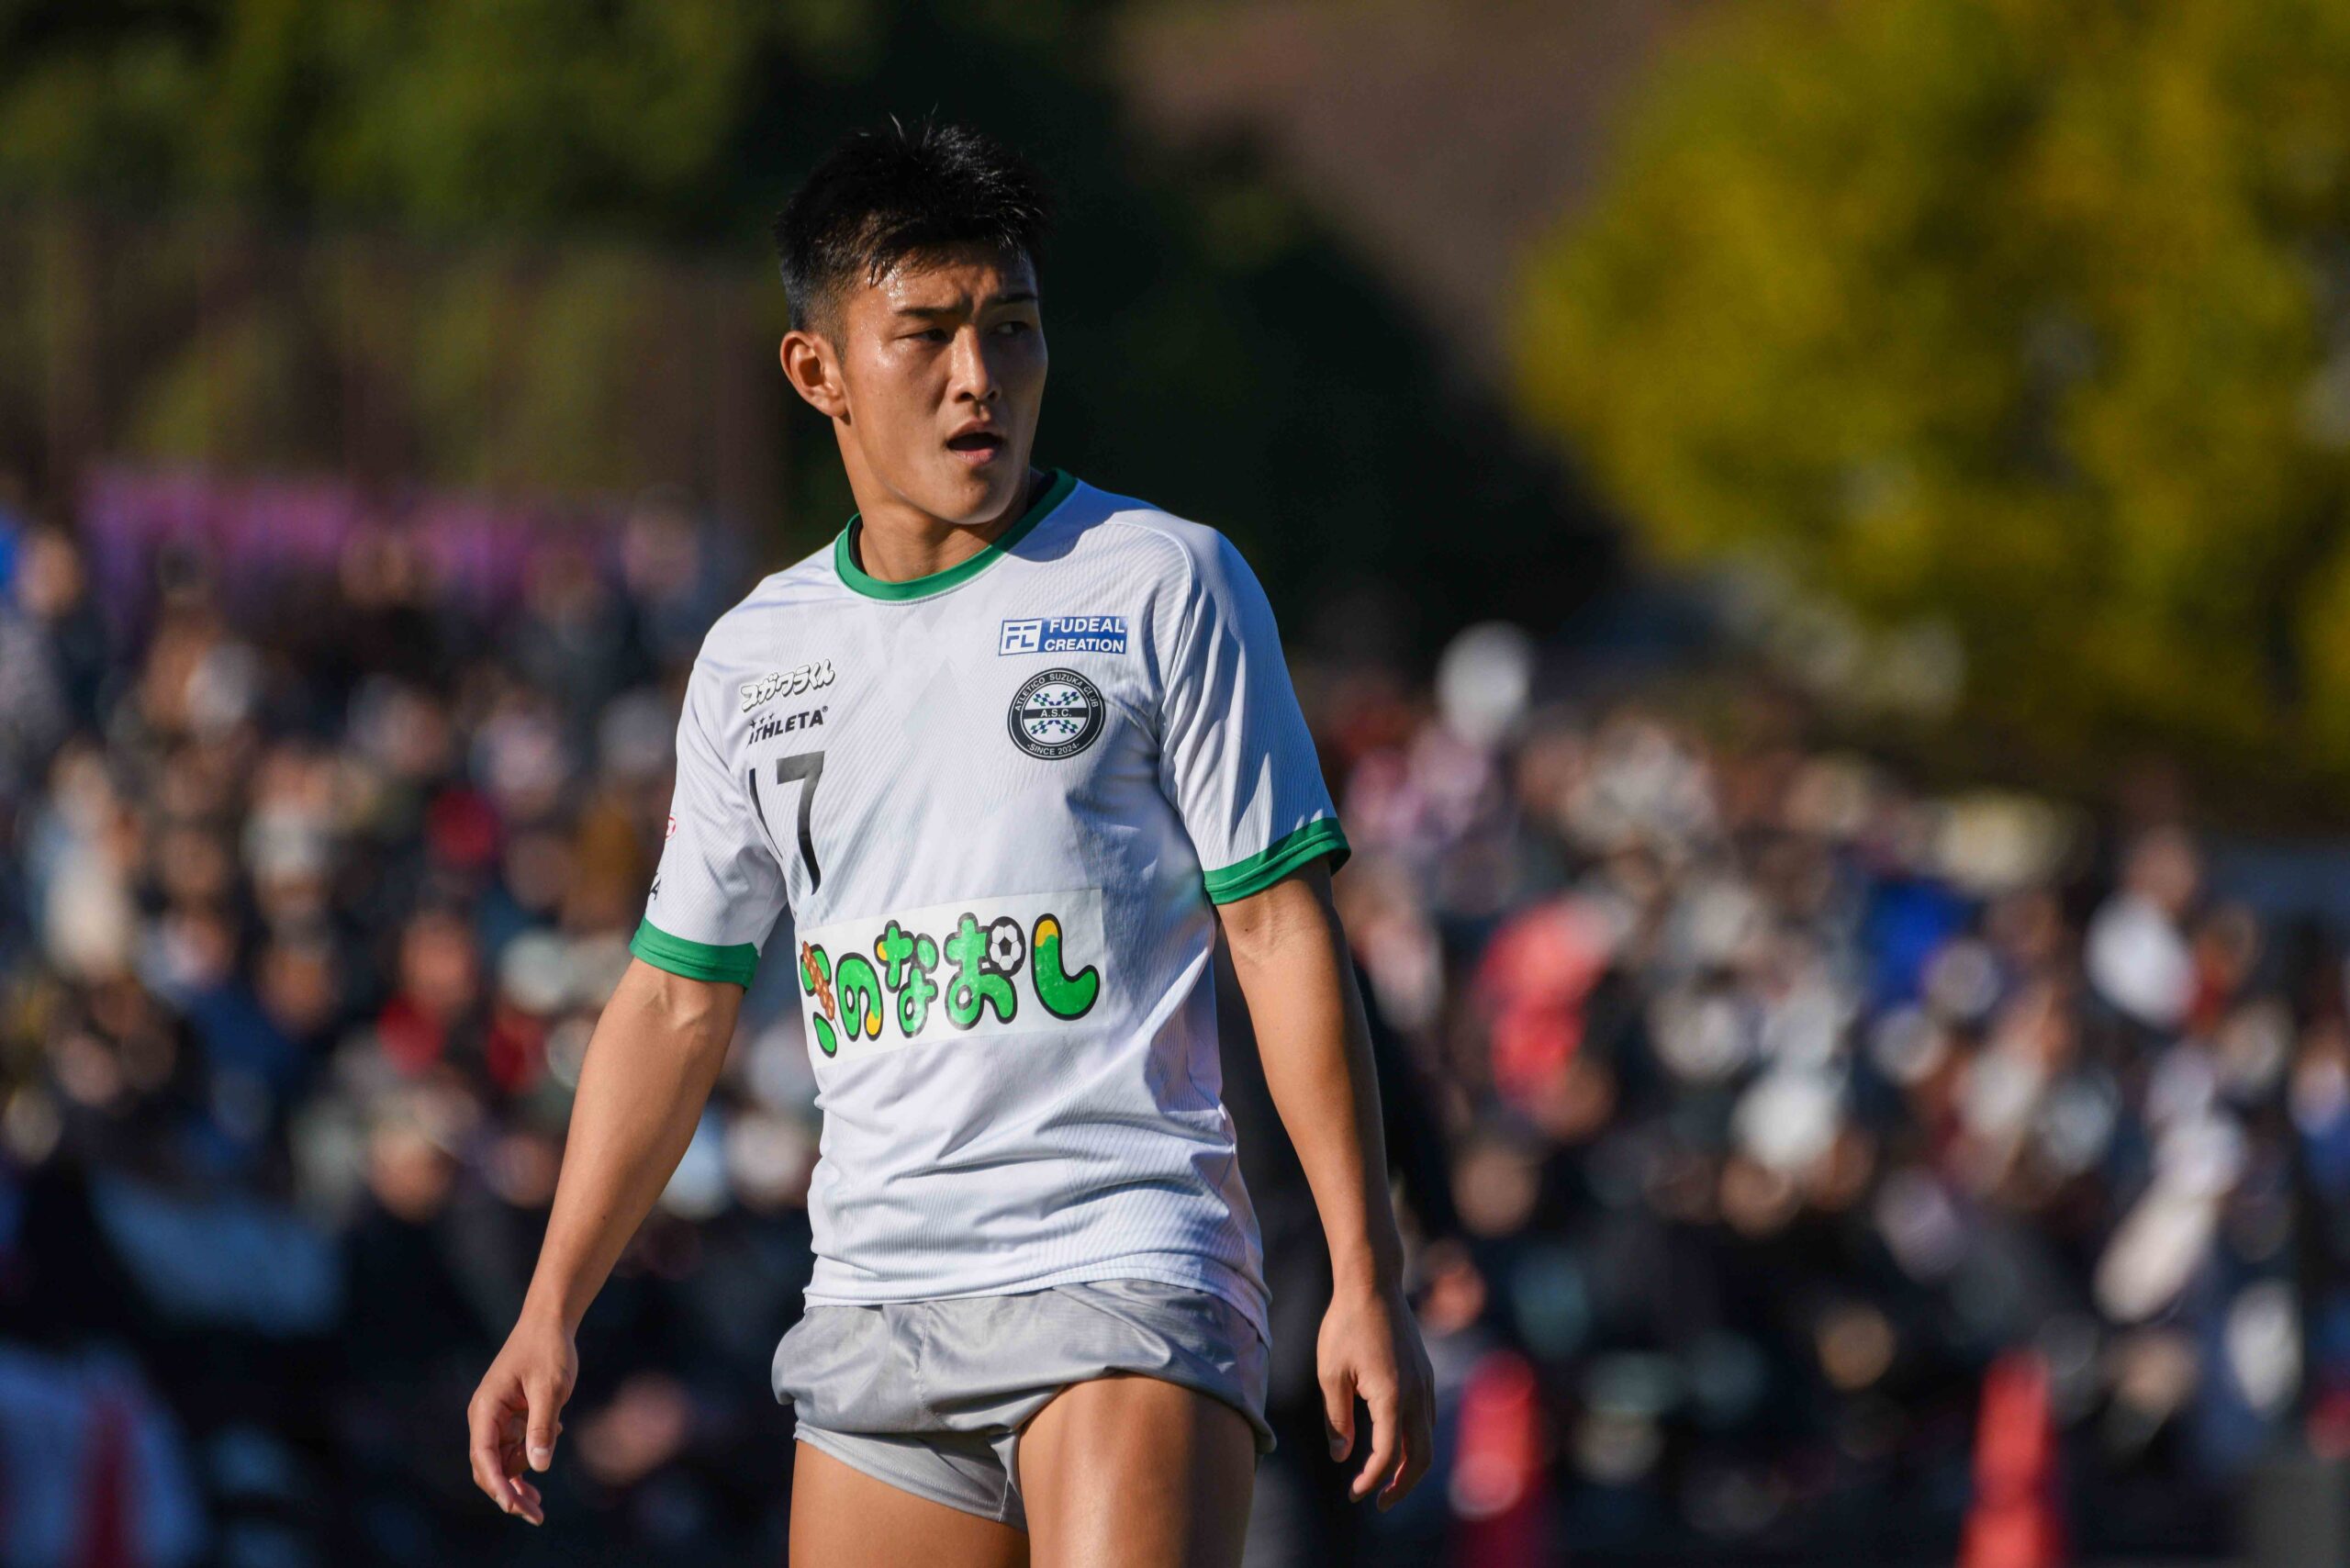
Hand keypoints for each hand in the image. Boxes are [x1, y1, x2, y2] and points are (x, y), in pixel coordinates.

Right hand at [466, 1310, 577, 1524]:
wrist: (550, 1323)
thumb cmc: (548, 1350)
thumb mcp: (550, 1387)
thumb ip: (542, 1425)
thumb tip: (538, 1465)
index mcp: (486, 1407)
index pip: (484, 1455)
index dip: (497, 1484)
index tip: (512, 1506)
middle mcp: (485, 1417)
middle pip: (489, 1467)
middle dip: (509, 1493)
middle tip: (536, 1515)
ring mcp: (497, 1419)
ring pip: (501, 1463)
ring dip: (519, 1482)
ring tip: (540, 1502)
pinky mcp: (511, 1418)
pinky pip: (513, 1450)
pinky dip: (527, 1461)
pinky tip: (548, 1451)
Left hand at [1318, 1278, 1436, 1509]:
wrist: (1373, 1284)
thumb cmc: (1345, 1325)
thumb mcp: (1330, 1374)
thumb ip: (1337, 1419)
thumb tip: (1341, 1457)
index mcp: (1391, 1395)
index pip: (1388, 1455)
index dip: (1371, 1480)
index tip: (1354, 1494)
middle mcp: (1416, 1393)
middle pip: (1421, 1457)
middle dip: (1401, 1486)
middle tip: (1377, 1501)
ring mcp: (1425, 1383)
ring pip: (1427, 1439)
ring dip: (1410, 1466)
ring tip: (1383, 1480)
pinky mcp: (1425, 1375)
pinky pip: (1426, 1419)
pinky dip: (1414, 1442)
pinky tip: (1392, 1444)